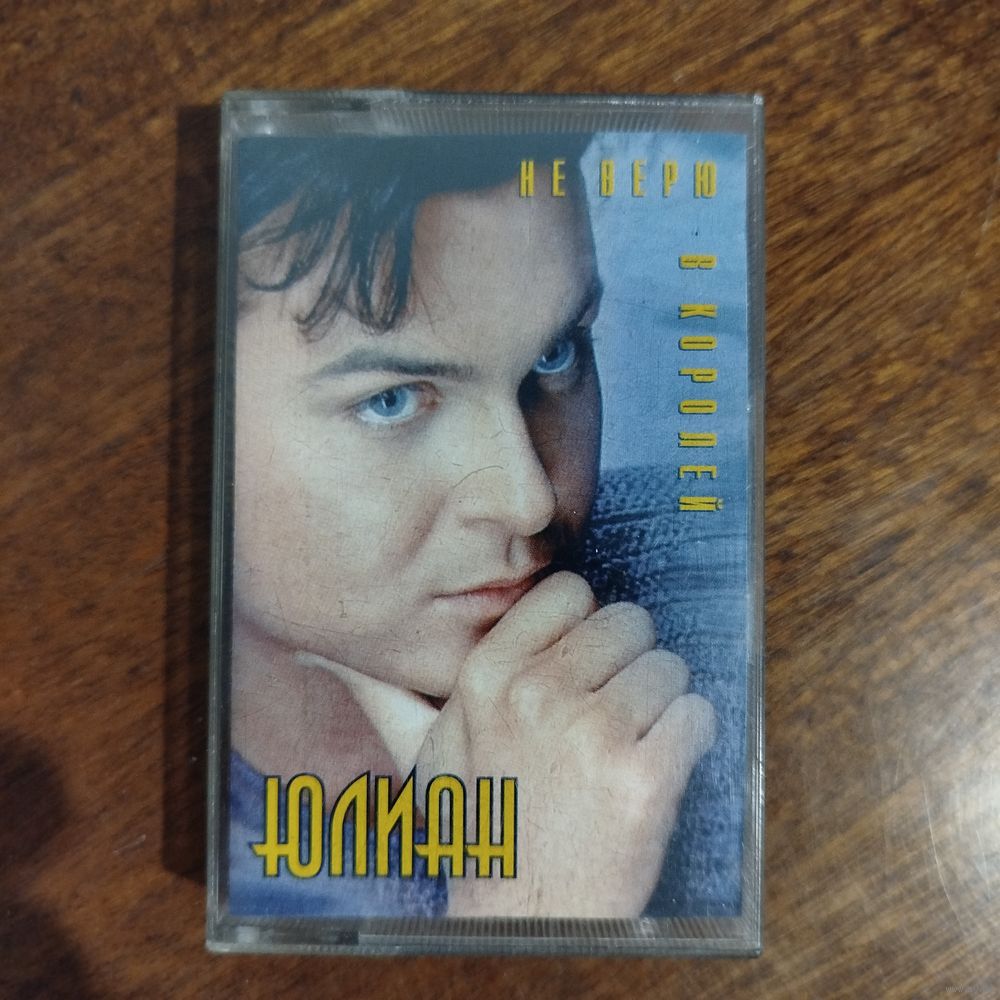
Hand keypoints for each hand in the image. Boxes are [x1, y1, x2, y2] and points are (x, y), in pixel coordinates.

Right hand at [416, 571, 715, 917]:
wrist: (528, 919)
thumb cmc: (483, 826)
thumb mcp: (422, 753)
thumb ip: (383, 693)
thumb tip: (314, 655)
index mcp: (485, 675)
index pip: (570, 590)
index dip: (583, 626)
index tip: (576, 666)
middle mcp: (535, 695)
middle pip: (628, 621)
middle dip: (626, 663)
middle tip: (604, 715)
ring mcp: (591, 734)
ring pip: (668, 667)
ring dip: (659, 705)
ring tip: (624, 748)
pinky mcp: (644, 777)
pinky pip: (697, 713)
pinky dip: (690, 738)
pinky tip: (653, 770)